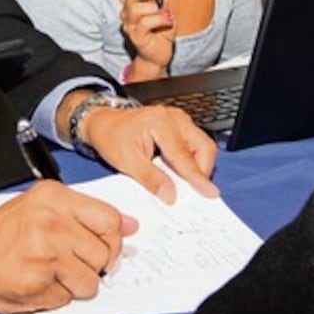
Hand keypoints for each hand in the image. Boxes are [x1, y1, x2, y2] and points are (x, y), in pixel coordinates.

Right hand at [0, 183, 136, 313]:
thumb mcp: (41, 209)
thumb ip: (85, 215)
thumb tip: (130, 226)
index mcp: (54, 197)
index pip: (110, 220)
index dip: (112, 240)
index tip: (103, 248)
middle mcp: (50, 221)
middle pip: (105, 254)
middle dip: (92, 266)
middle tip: (67, 263)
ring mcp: (43, 253)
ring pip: (91, 281)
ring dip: (74, 285)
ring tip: (48, 273)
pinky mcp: (35, 283)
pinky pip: (67, 299)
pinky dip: (55, 297)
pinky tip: (34, 283)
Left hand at [82, 104, 218, 203]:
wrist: (103, 123)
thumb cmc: (112, 137)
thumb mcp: (127, 161)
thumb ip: (151, 178)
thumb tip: (170, 195)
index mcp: (160, 123)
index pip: (184, 156)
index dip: (198, 177)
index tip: (209, 193)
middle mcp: (174, 117)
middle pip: (203, 146)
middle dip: (201, 170)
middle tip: (190, 189)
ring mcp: (179, 119)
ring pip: (202, 145)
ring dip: (196, 165)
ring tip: (180, 179)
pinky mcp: (179, 124)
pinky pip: (194, 143)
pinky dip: (190, 159)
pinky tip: (177, 170)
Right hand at [120, 0, 173, 76]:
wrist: (157, 56)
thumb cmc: (160, 32)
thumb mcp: (164, 11)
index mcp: (135, 2)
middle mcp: (128, 12)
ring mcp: (130, 24)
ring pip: (139, 8)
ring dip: (157, 8)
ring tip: (168, 13)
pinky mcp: (136, 36)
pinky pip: (146, 23)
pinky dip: (160, 19)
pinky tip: (168, 21)